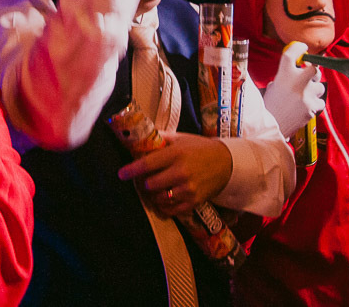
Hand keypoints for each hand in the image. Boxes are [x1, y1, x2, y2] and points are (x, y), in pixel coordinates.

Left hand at [117, 132, 231, 216]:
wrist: (227, 163)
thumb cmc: (200, 148)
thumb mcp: (181, 138)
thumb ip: (161, 139)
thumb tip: (141, 137)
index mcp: (176, 154)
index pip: (147, 164)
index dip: (131, 170)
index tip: (121, 174)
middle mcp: (181, 172)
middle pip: (150, 184)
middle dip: (145, 182)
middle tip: (145, 179)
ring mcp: (188, 189)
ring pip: (159, 198)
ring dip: (153, 195)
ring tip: (156, 188)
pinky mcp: (193, 202)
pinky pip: (171, 210)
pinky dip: (164, 206)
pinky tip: (164, 198)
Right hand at [263, 42, 324, 137]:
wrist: (271, 127)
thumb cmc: (269, 107)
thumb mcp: (273, 87)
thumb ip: (284, 78)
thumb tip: (295, 72)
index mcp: (283, 74)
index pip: (292, 54)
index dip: (299, 48)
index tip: (303, 48)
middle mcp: (296, 81)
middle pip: (314, 68)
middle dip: (313, 72)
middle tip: (309, 75)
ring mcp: (306, 94)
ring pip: (320, 87)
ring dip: (314, 90)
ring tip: (304, 97)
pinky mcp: (312, 107)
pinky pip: (320, 102)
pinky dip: (315, 104)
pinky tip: (305, 107)